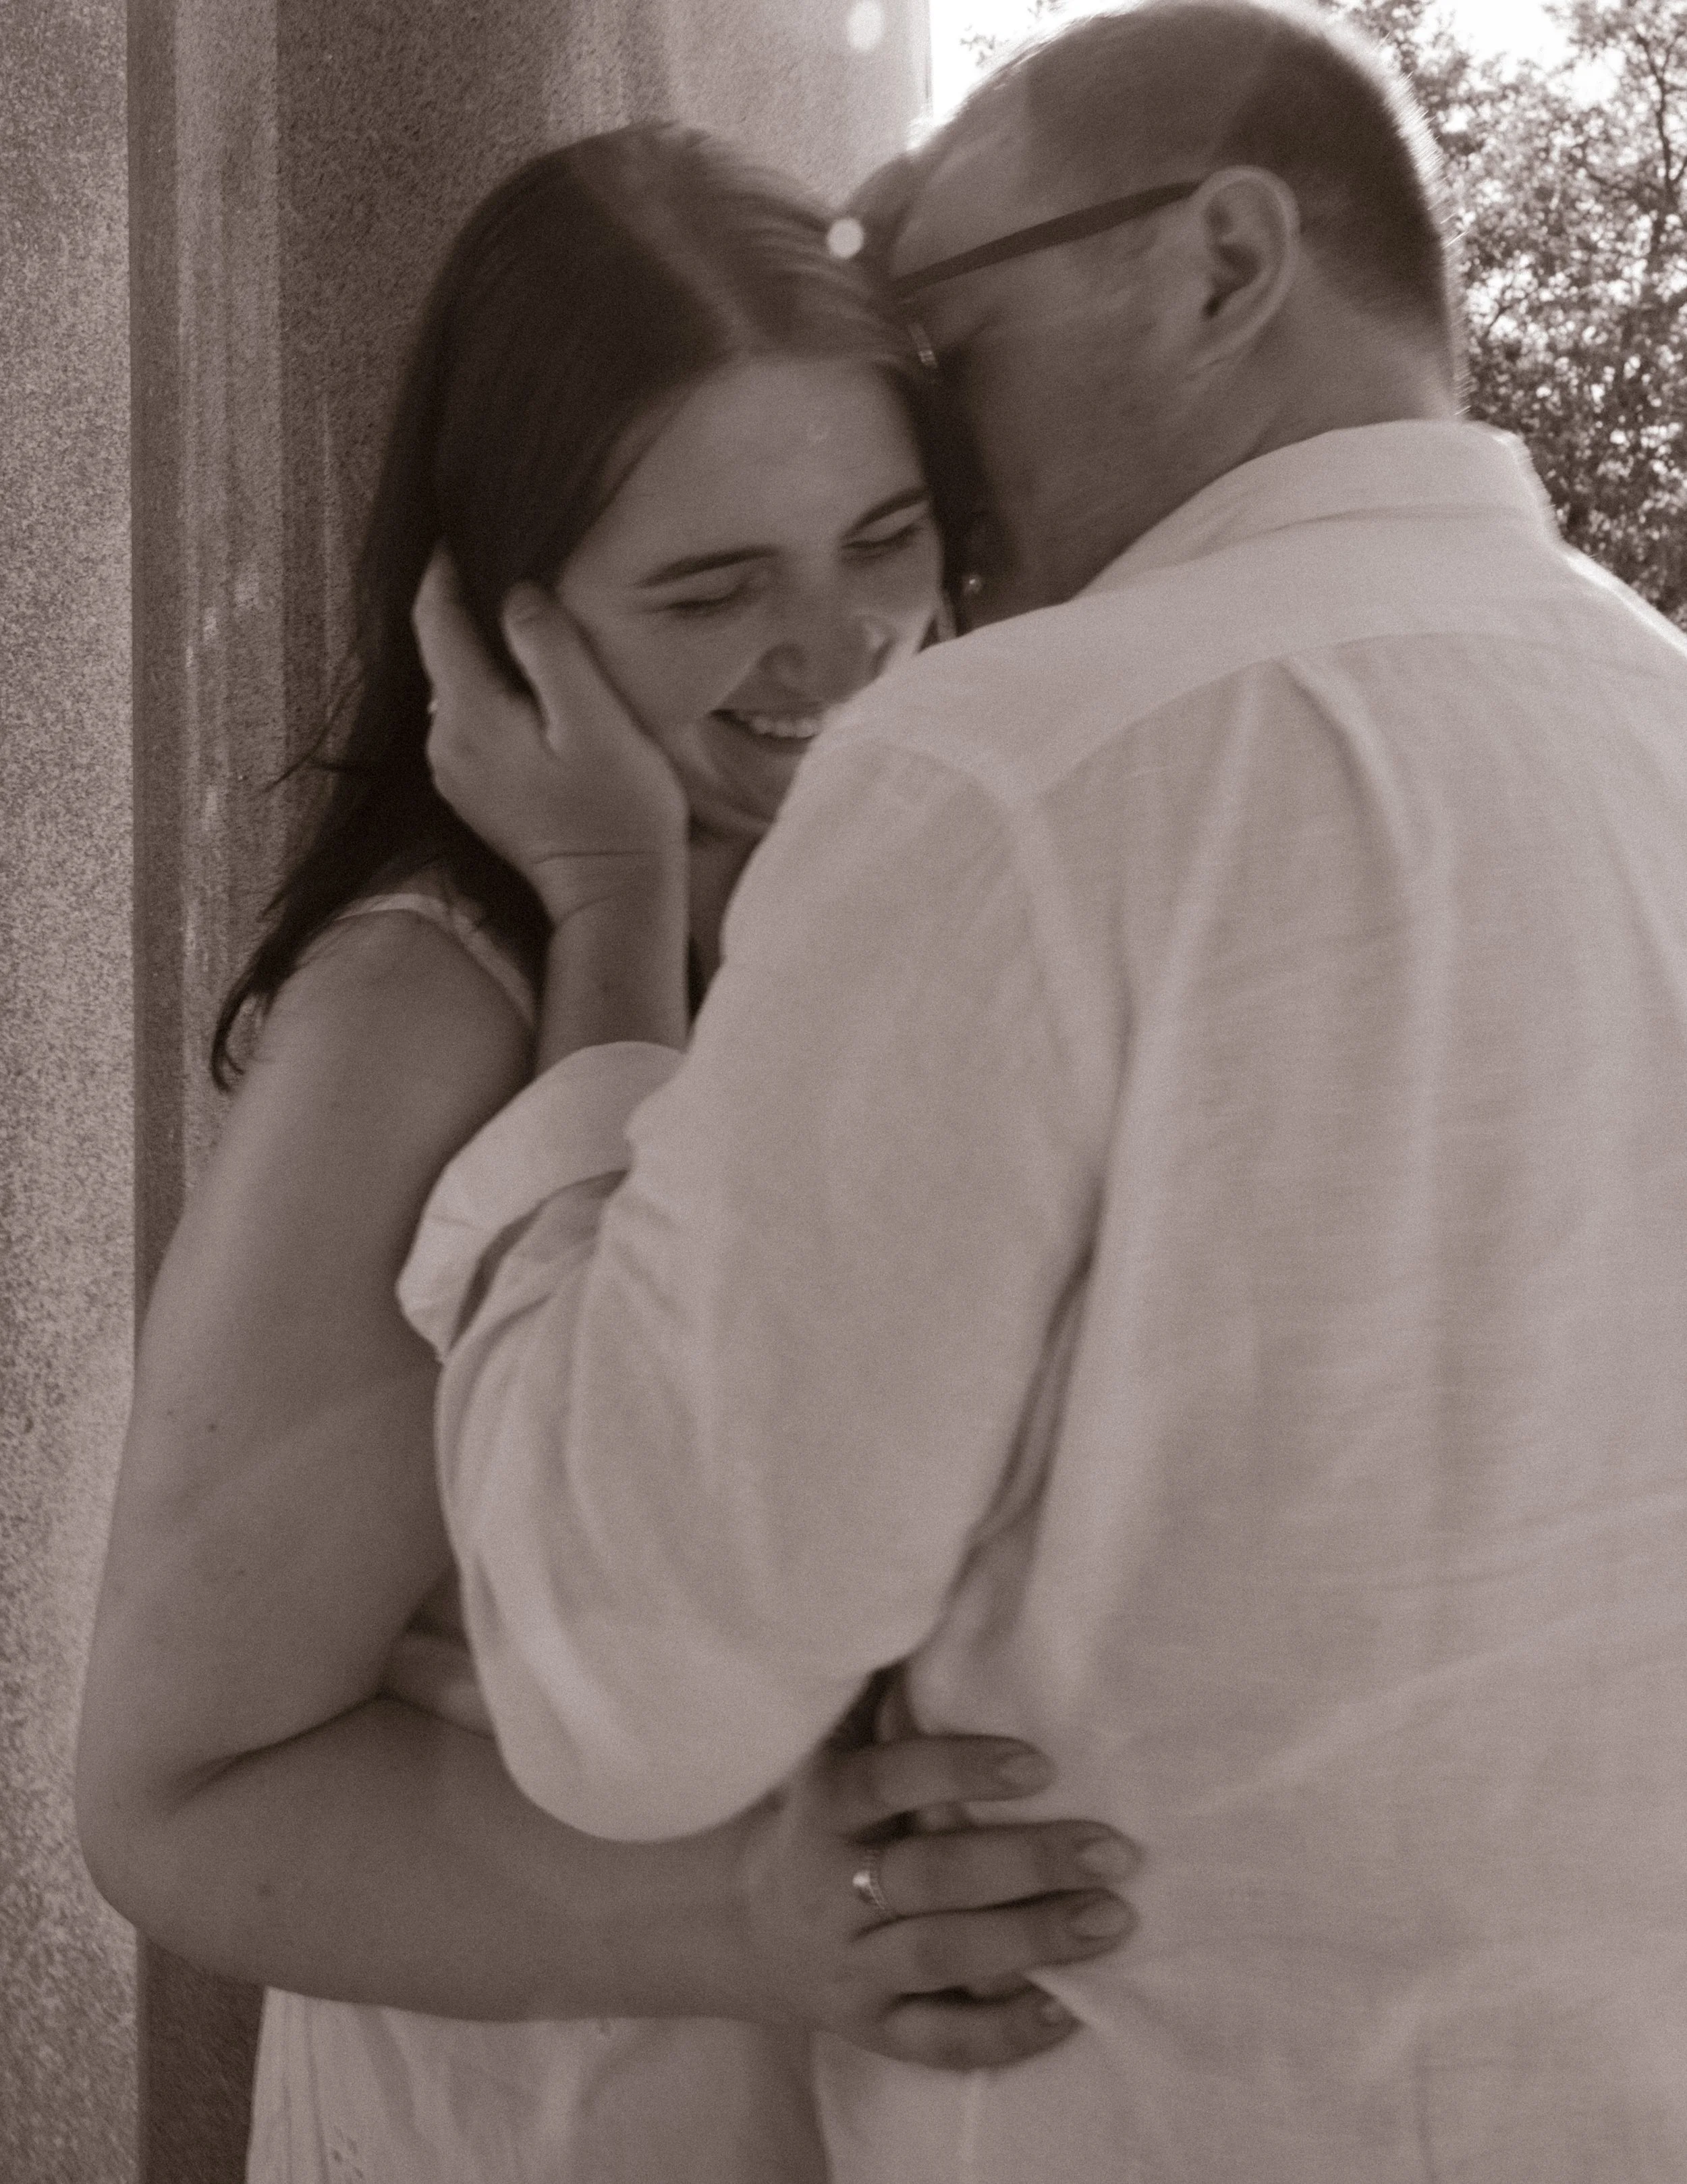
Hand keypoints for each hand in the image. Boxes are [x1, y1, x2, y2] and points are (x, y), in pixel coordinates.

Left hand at [412, 548, 687, 924]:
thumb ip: (549, 649)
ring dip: (482, 649)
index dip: (445, 566)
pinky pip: (469, 717)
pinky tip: (529, 688)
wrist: (615, 894)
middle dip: (465, 603)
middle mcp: (446, 739)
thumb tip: (515, 593)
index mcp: (470, 712)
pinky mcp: (473, 788)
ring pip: (455, 683)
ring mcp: (455, 768)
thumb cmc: (619, 807)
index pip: (433, 616)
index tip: (464, 527)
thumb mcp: (594, 719)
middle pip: (441, 648)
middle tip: (503, 560)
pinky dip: (490, 689)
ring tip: (522, 620)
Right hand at [733, 1732, 1139, 2070]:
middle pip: (928, 1877)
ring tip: (1113, 1919)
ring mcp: (849, 1965)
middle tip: (1114, 1850)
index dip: (959, 1770)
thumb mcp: (834, 1750)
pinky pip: (939, 2039)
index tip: (1039, 1762)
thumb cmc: (822, 1816)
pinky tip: (1070, 2011)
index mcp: (824, 1808)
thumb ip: (884, 1694)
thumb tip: (959, 1594)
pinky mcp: (870, 2028)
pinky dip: (1005, 2033)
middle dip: (1026, 1862)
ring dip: (1032, 1939)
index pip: (886, 1782)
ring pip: (941, 1956)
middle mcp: (830, 1889)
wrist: (743, 1925)